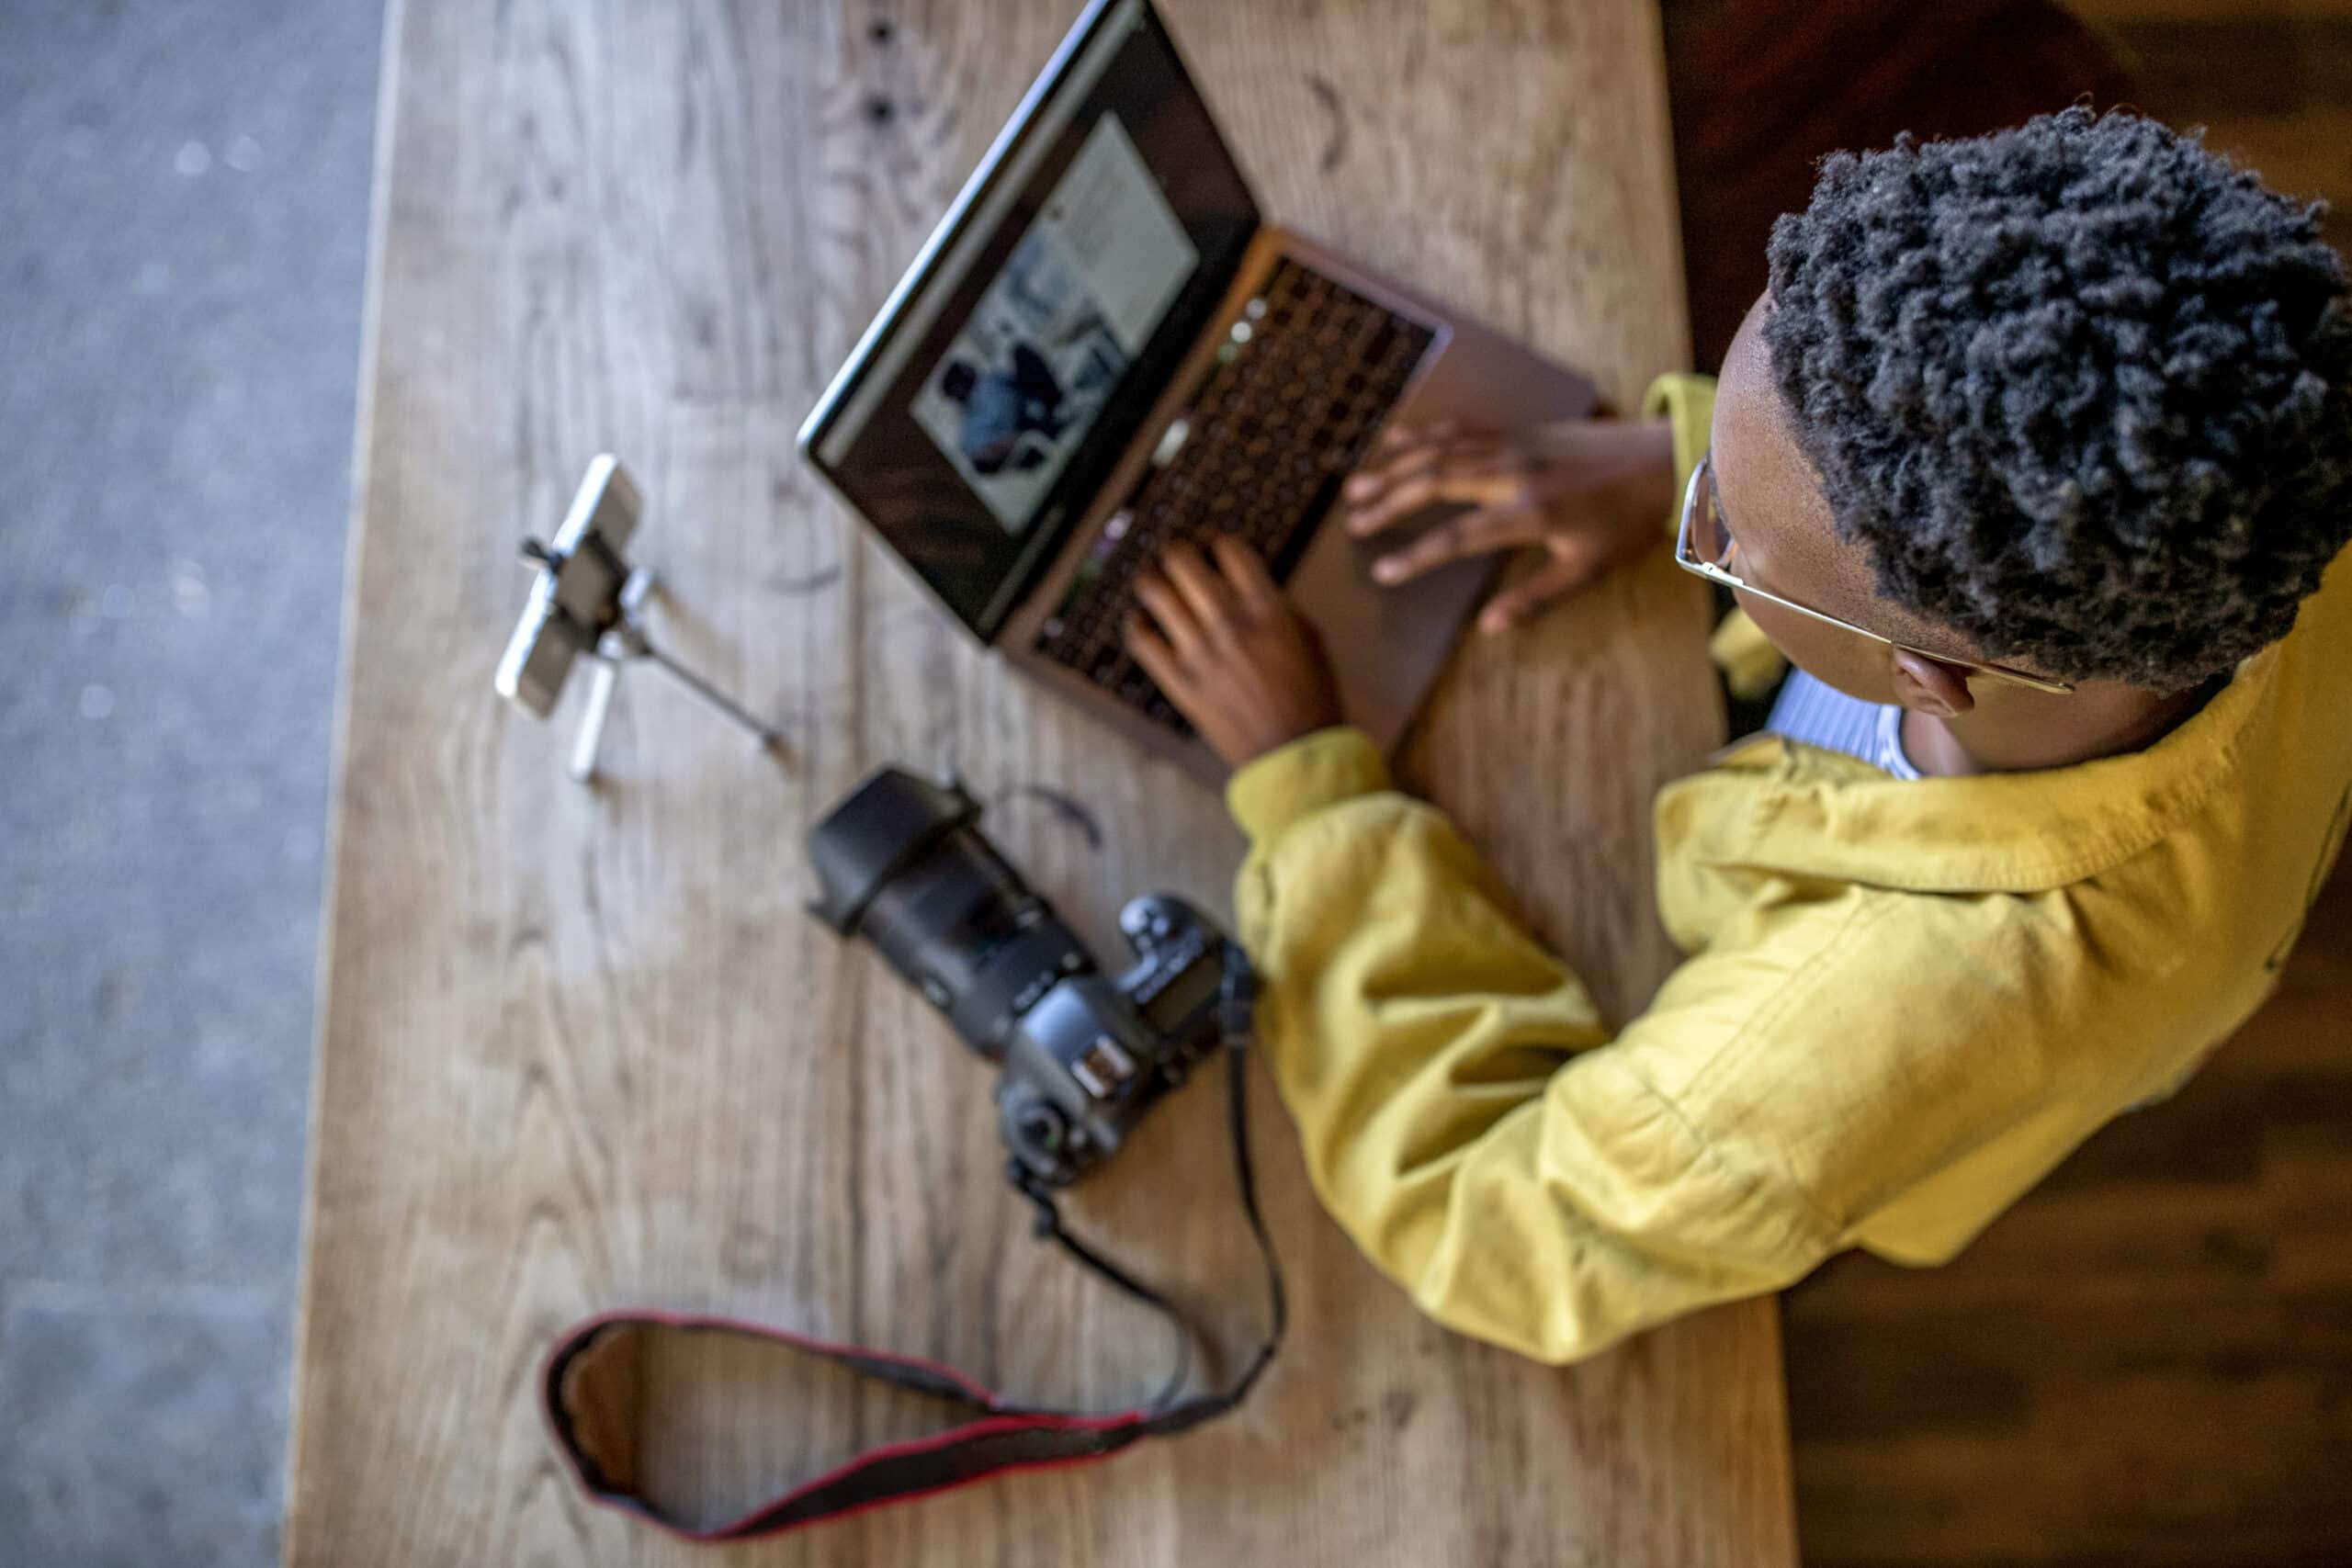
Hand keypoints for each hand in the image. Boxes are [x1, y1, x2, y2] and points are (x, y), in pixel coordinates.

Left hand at [1125, 536, 1342, 768]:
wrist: (1296, 752)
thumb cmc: (1311, 697)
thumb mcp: (1309, 637)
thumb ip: (1276, 605)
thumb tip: (1247, 586)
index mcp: (1265, 607)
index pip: (1229, 550)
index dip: (1217, 542)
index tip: (1212, 545)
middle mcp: (1228, 622)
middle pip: (1182, 562)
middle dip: (1176, 551)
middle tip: (1175, 555)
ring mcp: (1199, 652)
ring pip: (1155, 593)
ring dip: (1150, 580)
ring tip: (1151, 580)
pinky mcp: (1179, 682)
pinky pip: (1142, 641)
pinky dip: (1136, 625)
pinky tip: (1140, 620)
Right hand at [1343, 416, 1675, 633]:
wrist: (1659, 460)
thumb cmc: (1625, 522)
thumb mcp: (1587, 568)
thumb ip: (1535, 597)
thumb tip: (1488, 627)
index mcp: (1528, 513)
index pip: (1457, 538)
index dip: (1416, 556)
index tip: (1383, 571)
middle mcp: (1511, 473)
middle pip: (1434, 483)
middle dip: (1389, 503)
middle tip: (1355, 524)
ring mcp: (1512, 446)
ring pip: (1439, 451)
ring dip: (1393, 468)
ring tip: (1356, 488)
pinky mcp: (1516, 431)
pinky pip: (1460, 428)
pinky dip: (1423, 433)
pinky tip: (1395, 440)